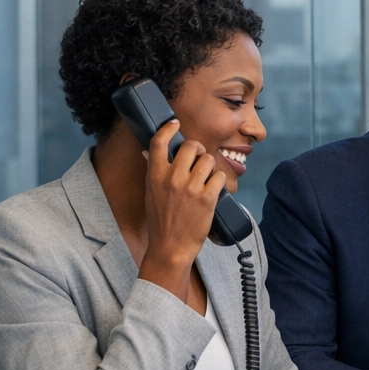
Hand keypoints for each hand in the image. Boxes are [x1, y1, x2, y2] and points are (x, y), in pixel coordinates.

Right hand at [139, 120, 225, 296]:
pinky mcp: (207, 198)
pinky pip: (219, 176)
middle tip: (198, 159)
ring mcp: (190, 187)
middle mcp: (172, 178)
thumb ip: (154, 171)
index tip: (174, 123)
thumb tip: (149, 152)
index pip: (159, 142)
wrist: (170, 245)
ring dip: (210, 166)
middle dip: (198, 150)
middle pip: (191, 146)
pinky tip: (213, 189)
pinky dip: (219, 181)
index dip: (168, 129)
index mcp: (154, 175)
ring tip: (206, 178)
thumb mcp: (151, 193)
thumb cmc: (160, 220)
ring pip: (208, 159)